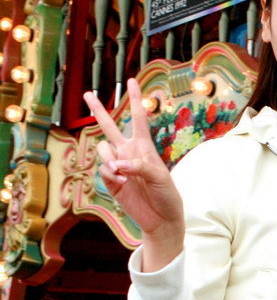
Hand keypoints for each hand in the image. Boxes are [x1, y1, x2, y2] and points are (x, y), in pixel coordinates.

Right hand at [84, 78, 184, 269]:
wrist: (161, 218)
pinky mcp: (111, 181)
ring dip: (109, 159)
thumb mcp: (159, 177)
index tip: (131, 81)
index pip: (137, 118)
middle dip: (98, 110)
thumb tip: (117, 165)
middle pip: (109, 126)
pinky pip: (104, 170)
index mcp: (144, 146)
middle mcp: (128, 153)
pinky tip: (122, 183)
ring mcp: (118, 166)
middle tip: (87, 94)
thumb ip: (139, 166)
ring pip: (103, 149)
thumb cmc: (167, 194)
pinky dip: (111, 174)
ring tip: (122, 174)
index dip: (135, 99)